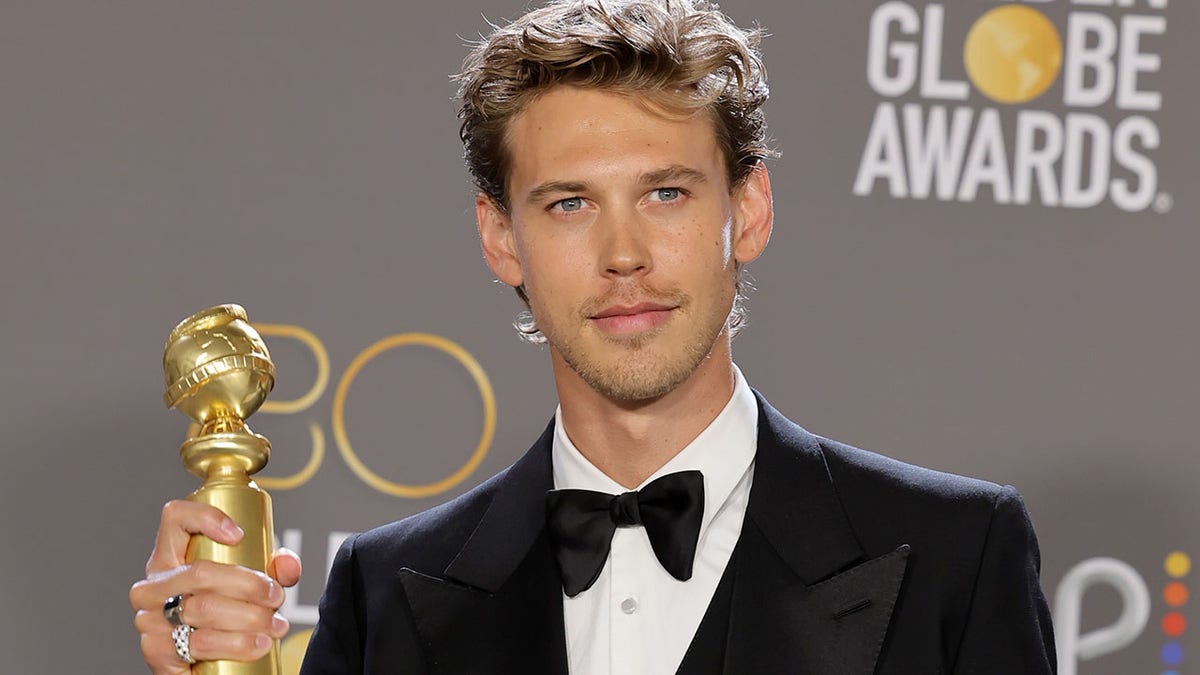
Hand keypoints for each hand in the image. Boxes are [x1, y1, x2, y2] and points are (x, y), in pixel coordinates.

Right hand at [130, 500, 301, 673]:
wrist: (203, 665)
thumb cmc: (225, 615)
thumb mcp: (250, 586)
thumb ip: (274, 569)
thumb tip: (286, 564)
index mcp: (170, 557)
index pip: (175, 517)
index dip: (206, 518)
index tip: (239, 534)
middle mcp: (153, 585)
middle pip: (201, 572)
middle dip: (248, 585)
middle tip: (276, 597)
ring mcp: (149, 618)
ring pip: (202, 608)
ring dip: (249, 617)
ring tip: (275, 624)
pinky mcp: (156, 651)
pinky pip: (199, 643)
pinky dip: (235, 644)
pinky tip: (257, 644)